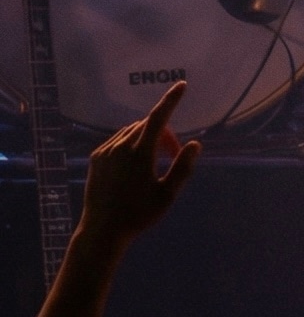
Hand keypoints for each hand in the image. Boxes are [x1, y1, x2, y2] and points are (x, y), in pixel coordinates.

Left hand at [77, 82, 199, 259]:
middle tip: (172, 155)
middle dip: (164, 134)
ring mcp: (105, 152)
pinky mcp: (96, 158)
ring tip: (153, 163)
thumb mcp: (167, 195)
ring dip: (147, 138)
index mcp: (140, 154)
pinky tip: (133, 164)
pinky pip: (117, 140)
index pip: (159, 118)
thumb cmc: (139, 215)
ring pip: (132, 132)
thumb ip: (183, 167)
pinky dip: (130, 143)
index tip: (182, 85)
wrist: (102, 231)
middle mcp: (121, 147)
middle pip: (147, 126)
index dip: (171, 100)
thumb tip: (196, 144)